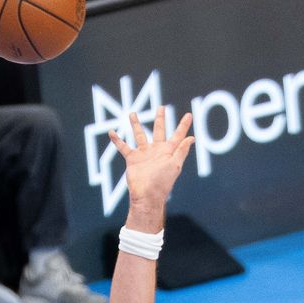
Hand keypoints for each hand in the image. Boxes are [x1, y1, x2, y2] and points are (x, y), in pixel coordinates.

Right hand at [108, 108, 193, 223]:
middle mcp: (156, 150)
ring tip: (132, 113)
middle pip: (158, 130)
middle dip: (160, 119)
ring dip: (135, 124)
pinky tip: (111, 132)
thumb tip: (192, 138)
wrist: (146, 195)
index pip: (178, 135)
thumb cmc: (162, 182)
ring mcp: (143, 154)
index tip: (189, 115)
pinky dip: (117, 140)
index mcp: (168, 151)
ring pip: (139, 134)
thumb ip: (181, 151)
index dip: (184, 125)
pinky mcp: (132, 159)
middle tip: (161, 107)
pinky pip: (123, 146)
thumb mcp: (175, 165)